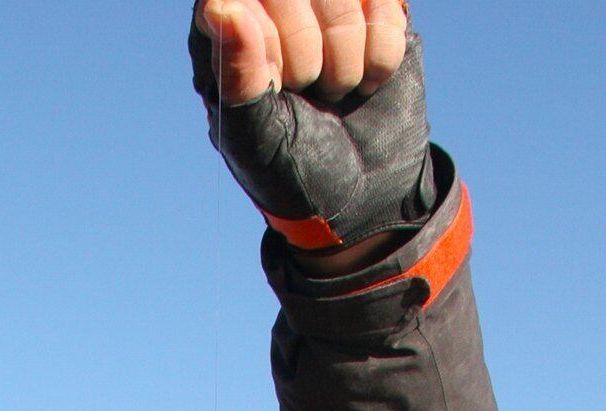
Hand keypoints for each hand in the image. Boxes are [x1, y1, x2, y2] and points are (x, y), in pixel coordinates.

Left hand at [189, 1, 434, 251]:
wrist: (364, 196)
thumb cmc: (295, 170)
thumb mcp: (256, 142)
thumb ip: (235, 78)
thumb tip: (222, 4)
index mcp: (222, 31)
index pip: (236, 4)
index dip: (267, 48)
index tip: (279, 89)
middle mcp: (270, 6)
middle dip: (308, 53)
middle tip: (309, 92)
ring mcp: (323, 1)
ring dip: (346, 59)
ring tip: (336, 92)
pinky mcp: (373, 5)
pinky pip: (384, 1)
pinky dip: (381, 53)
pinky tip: (367, 79)